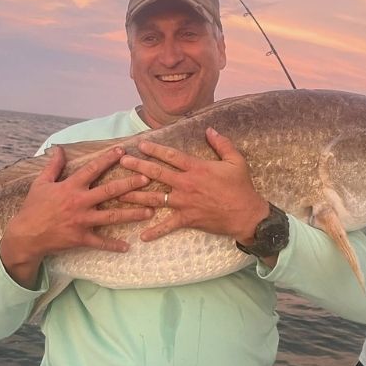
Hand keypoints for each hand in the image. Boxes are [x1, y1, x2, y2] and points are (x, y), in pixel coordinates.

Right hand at [0, 146, 152, 287]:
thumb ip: (53, 166)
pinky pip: (100, 242)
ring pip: (112, 216)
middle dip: (129, 184)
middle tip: (147, 179)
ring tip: (150, 211)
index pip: (92, 169)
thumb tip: (59, 149)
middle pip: (109, 191)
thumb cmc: (33, 207)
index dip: (108, 159)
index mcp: (70, 187)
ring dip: (132, 214)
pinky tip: (128, 247)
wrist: (25, 235)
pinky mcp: (81, 238)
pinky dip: (114, 245)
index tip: (123, 151)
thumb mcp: (41, 183)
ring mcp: (82, 221)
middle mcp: (79, 202)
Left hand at [118, 127, 269, 243]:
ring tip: (119, 193)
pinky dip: (155, 231)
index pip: (171, 156)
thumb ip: (221, 144)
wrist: (246, 215)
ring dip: (136, 196)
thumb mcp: (236, 161)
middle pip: (157, 174)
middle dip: (138, 167)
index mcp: (196, 168)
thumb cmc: (241, 187)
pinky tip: (142, 236)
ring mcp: (184, 203)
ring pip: (155, 198)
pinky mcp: (187, 219)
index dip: (154, 149)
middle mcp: (186, 184)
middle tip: (123, 162)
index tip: (140, 144)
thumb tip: (209, 130)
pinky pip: (168, 226)